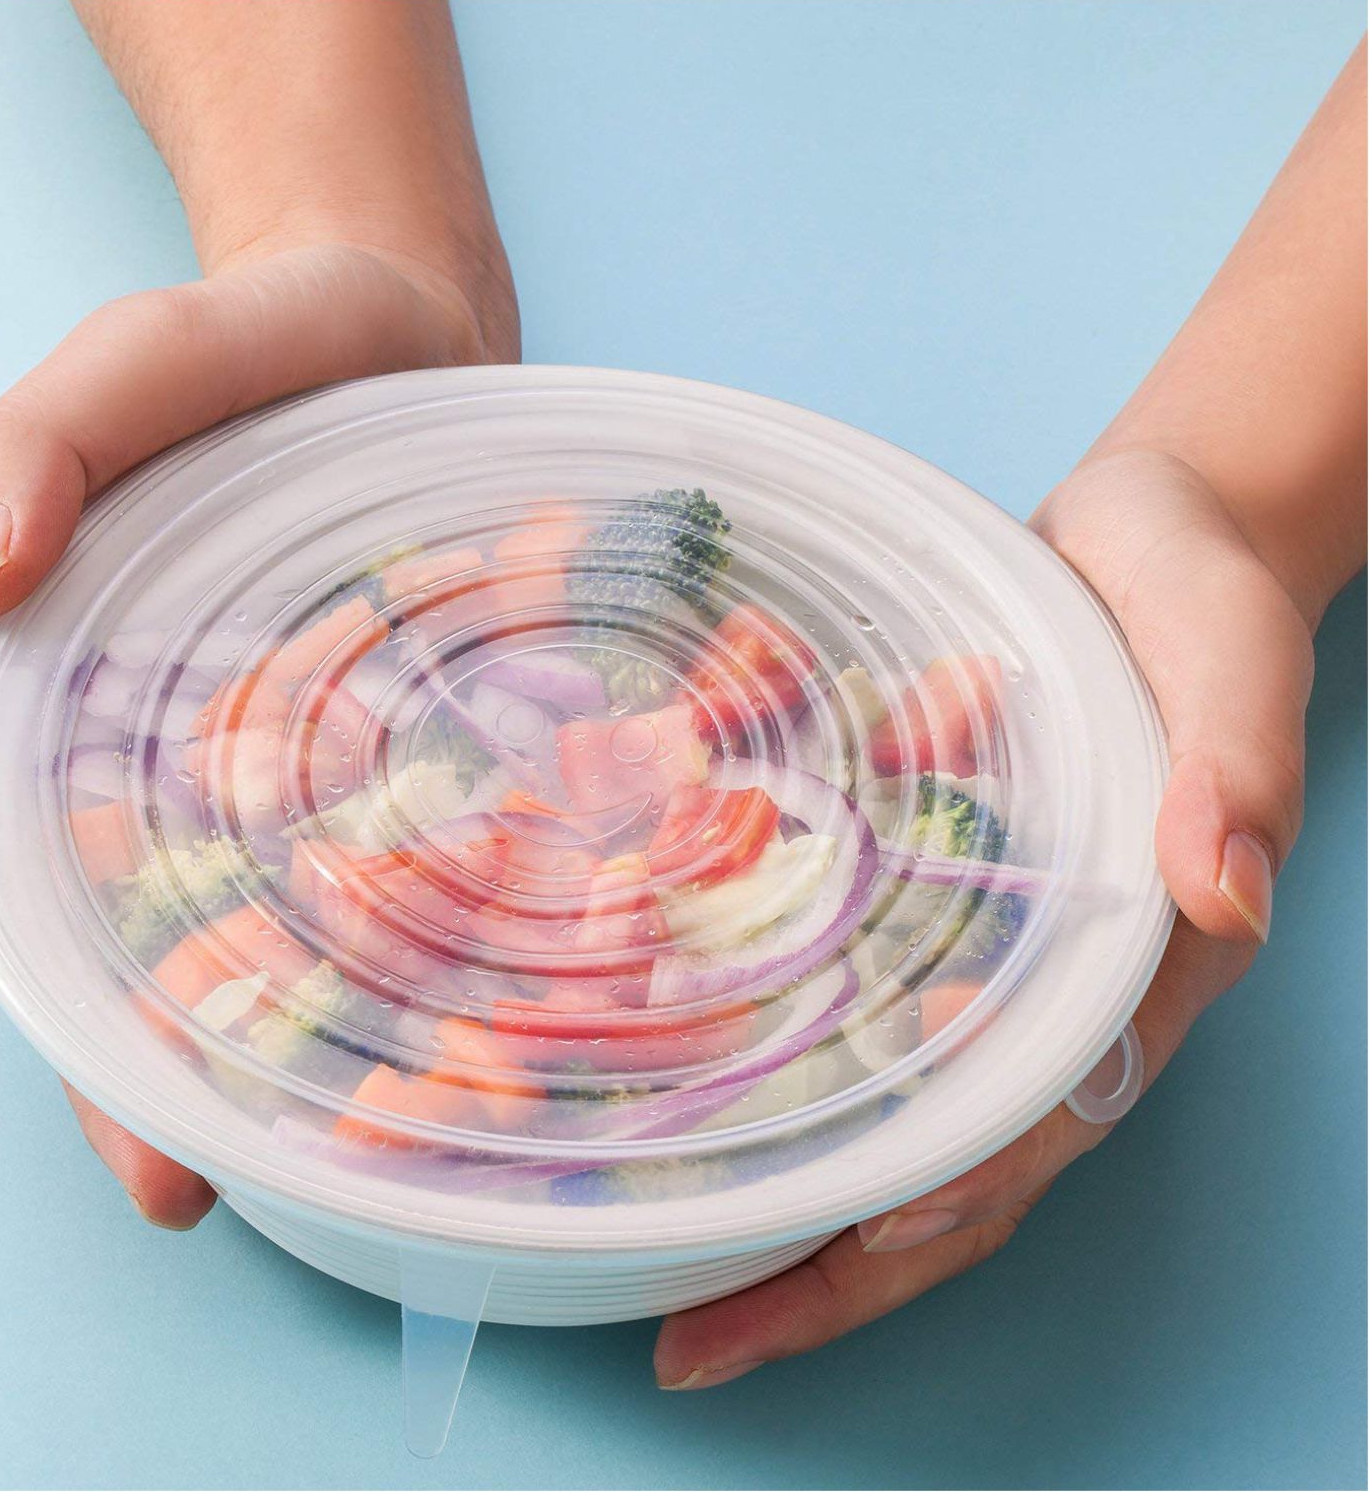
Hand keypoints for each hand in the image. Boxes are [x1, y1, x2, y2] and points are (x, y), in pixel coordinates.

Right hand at [0, 239, 516, 1227]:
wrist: (396, 313)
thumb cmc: (246, 350)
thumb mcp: (126, 368)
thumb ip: (38, 447)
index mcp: (92, 710)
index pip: (61, 904)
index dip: (97, 1044)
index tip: (160, 1158)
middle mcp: (212, 763)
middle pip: (198, 953)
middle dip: (232, 1086)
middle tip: (300, 1201)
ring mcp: (332, 755)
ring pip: (326, 923)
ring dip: (354, 1038)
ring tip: (412, 1157)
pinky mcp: (432, 726)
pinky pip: (441, 838)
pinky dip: (459, 920)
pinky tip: (512, 1004)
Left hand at [653, 447, 1313, 1388]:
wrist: (1137, 543)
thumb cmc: (1195, 600)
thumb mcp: (1232, 660)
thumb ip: (1236, 768)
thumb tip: (1221, 889)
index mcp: (1134, 971)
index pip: (1037, 1121)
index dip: (947, 1194)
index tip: (845, 1244)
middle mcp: (1046, 994)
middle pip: (940, 1165)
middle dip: (824, 1263)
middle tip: (689, 1342)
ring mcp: (970, 957)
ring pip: (876, 1114)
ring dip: (777, 1200)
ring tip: (650, 1271)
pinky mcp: (913, 903)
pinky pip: (835, 1008)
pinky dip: (764, 1071)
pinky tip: (668, 1101)